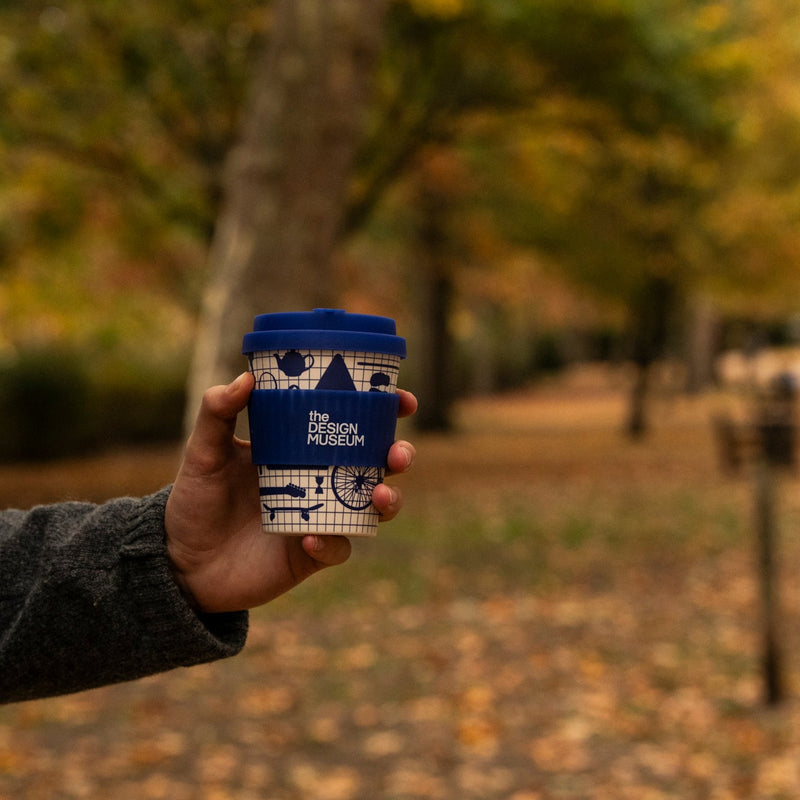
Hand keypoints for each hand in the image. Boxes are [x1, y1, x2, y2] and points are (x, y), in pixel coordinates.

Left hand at [165, 372, 416, 612]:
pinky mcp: (311, 554)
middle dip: (400, 454)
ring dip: (388, 499)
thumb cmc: (197, 501)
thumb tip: (245, 377)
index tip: (402, 400)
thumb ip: (217, 413)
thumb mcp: (204, 452)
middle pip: (378, 464)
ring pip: (374, 507)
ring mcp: (321, 517)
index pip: (354, 424)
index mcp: (304, 448)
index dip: (386, 412)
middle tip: (398, 453)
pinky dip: (331, 542)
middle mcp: (321, 480)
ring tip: (378, 494)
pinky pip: (337, 548)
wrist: (182, 561)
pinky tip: (309, 536)